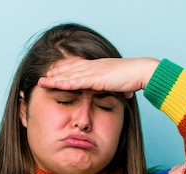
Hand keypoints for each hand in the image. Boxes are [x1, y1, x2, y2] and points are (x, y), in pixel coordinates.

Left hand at [37, 57, 159, 98]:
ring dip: (55, 78)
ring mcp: (94, 71)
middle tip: (44, 77)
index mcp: (100, 67)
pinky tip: (55, 84)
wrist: (142, 72)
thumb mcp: (126, 85)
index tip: (56, 74)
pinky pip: (76, 81)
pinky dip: (64, 82)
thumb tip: (127, 95)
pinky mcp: (96, 78)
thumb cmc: (136, 77)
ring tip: (43, 81)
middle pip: (70, 69)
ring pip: (70, 75)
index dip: (66, 71)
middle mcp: (94, 66)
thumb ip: (123, 89)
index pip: (79, 67)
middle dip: (56, 73)